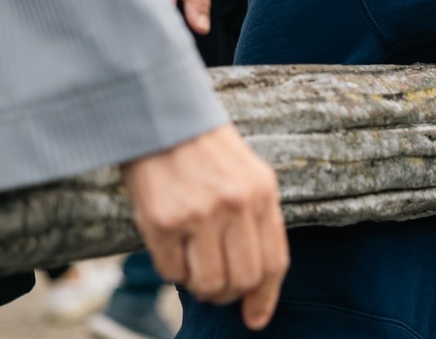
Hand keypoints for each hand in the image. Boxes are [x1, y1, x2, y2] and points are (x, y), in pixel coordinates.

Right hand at [121, 124, 288, 328]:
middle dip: (229, 293)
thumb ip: (258, 222)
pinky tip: (171, 245)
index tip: (256, 319)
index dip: (266, 298)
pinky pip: (172, 273)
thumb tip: (258, 285)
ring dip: (200, 285)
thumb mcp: (248, 176)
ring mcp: (199, 213)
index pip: (274, 262)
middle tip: (216, 283)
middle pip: (243, 280)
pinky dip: (172, 270)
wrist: (160, 117)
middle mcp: (235, 204)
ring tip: (193, 263)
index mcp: (262, 192)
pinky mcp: (163, 221)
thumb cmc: (206, 151)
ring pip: (208, 284)